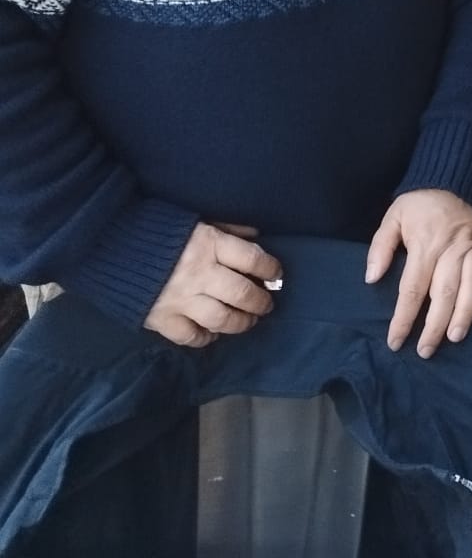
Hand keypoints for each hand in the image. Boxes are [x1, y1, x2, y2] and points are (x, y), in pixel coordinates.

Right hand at [143, 222, 282, 348]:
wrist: (109, 246)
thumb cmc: (157, 229)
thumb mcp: (196, 219)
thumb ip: (227, 227)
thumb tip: (255, 234)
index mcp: (208, 243)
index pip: (252, 258)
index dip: (270, 268)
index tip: (276, 274)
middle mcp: (199, 273)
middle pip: (241, 293)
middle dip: (260, 301)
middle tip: (267, 304)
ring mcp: (180, 300)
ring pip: (222, 319)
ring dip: (241, 323)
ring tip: (248, 321)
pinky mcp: (162, 320)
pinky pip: (191, 337)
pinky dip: (206, 338)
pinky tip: (214, 334)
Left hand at [366, 189, 471, 356]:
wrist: (448, 180)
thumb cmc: (418, 206)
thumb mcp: (392, 218)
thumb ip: (380, 248)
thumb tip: (372, 278)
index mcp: (425, 244)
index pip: (413, 288)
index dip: (403, 318)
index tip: (395, 341)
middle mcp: (451, 247)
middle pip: (444, 292)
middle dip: (434, 325)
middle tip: (425, 351)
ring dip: (465, 312)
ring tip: (456, 337)